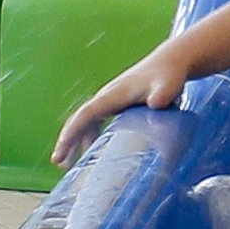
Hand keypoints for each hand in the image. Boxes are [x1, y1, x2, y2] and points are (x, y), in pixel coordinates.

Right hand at [52, 39, 191, 167]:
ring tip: (69, 165)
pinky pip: (98, 124)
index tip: (62, 149)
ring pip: (88, 124)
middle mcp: (107, 98)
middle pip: (81, 120)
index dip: (73, 132)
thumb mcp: (167, 85)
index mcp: (113, 95)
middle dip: (68, 140)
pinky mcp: (119, 107)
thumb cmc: (168, 75)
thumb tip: (156, 104)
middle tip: (58, 162)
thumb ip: (162, 94)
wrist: (171, 63)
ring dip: (77, 142)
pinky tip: (93, 154)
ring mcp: (111, 102)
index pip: (87, 114)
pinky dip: (92, 138)